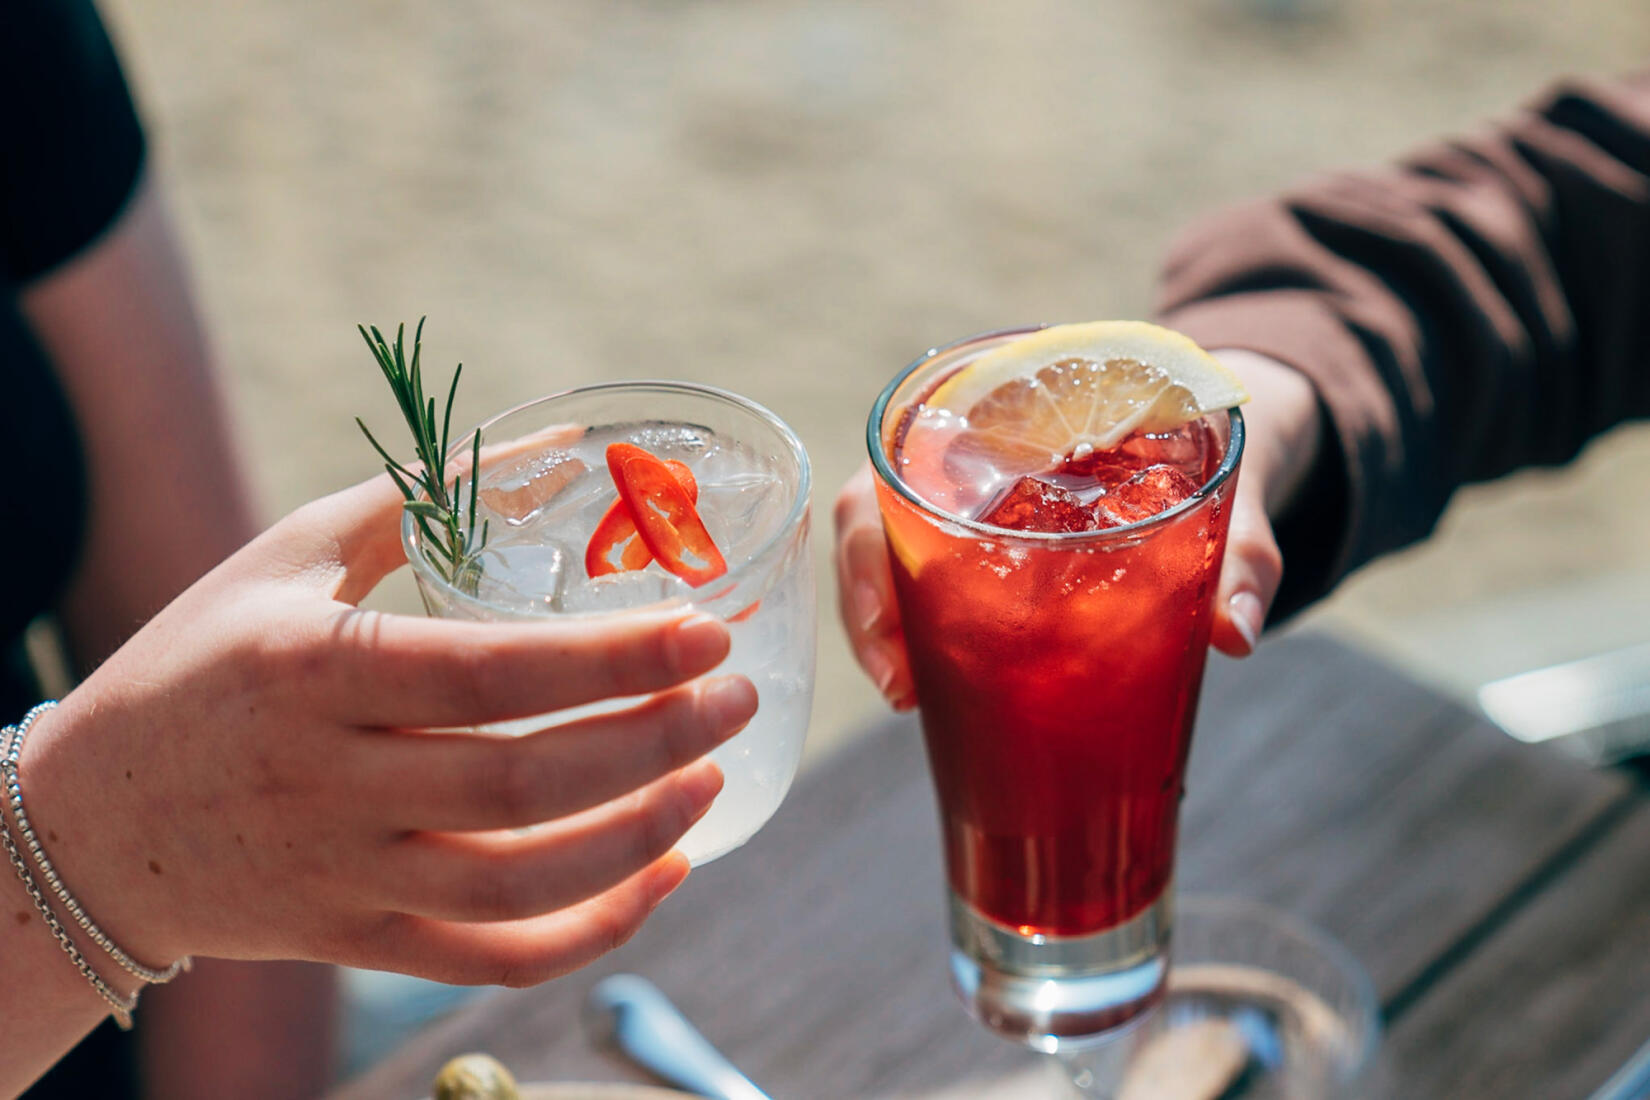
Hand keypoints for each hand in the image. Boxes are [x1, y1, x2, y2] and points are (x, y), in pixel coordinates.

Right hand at [15, 475, 757, 987]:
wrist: (93, 819)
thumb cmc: (205, 659)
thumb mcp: (287, 553)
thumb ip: (422, 494)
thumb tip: (567, 440)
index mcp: (315, 670)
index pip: (491, 674)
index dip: (613, 661)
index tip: (705, 631)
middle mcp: (330, 783)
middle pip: (524, 785)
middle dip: (654, 744)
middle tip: (734, 699)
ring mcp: (345, 876)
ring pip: (519, 887)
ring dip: (638, 840)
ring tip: (712, 781)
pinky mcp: (359, 939)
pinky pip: (491, 960)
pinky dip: (590, 932)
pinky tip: (660, 875)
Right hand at [832, 350, 1322, 706]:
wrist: (1214, 441)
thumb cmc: (1208, 451)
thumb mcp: (1228, 495)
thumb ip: (1240, 552)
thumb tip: (1234, 633)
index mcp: (1010, 409)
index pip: (908, 458)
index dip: (875, 537)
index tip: (887, 617)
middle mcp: (969, 451)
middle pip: (878, 516)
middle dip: (867, 603)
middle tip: (900, 688)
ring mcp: (968, 502)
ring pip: (888, 554)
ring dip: (881, 628)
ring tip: (908, 697)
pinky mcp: (978, 546)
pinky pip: (920, 583)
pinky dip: (912, 634)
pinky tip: (924, 689)